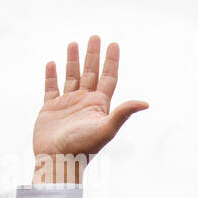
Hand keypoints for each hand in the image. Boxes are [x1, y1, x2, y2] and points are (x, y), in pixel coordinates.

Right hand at [32, 35, 147, 182]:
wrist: (58, 160)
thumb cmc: (83, 147)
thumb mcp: (106, 128)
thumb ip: (123, 113)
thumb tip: (146, 103)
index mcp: (99, 105)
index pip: (108, 78)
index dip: (111, 61)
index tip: (113, 43)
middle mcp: (85, 102)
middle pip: (91, 73)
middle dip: (93, 55)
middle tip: (96, 36)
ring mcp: (67, 104)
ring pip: (71, 77)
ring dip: (72, 60)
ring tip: (74, 43)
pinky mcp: (50, 109)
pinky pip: (51, 87)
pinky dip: (51, 75)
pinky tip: (52, 63)